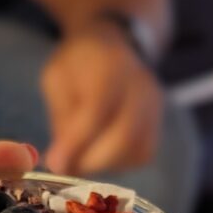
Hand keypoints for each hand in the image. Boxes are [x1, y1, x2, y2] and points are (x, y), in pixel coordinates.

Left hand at [42, 25, 162, 175]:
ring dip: (104, 165)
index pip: (98, 111)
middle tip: (67, 166)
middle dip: (92, 161)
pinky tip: (100, 153)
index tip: (55, 163)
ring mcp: (154, 106)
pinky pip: (142, 154)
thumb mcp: (56, 80)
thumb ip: (60, 118)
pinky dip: (119, 163)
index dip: (76, 143)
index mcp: (110, 67)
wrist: (110, 46)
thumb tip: (60, 162)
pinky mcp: (157, 123)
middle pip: (125, 136)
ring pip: (137, 151)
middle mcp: (141, 86)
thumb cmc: (77, 65)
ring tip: (81, 156)